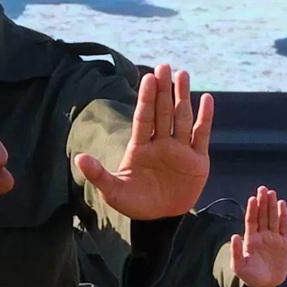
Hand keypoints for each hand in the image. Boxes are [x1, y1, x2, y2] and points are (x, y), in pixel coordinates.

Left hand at [75, 65, 213, 219]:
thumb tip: (79, 158)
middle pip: (163, 112)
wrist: (160, 220)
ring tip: (183, 74)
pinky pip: (201, 135)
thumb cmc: (135, 203)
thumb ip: (99, 174)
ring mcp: (180, 150)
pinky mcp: (198, 161)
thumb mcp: (114, 191)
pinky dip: (205, 118)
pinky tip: (207, 100)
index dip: (146, 99)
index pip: (144, 118)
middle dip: (163, 90)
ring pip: (182, 118)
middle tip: (164, 66)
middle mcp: (161, 143)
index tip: (147, 78)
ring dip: (182, 97)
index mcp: (140, 147)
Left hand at [231, 186, 286, 286]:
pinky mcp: (285, 241)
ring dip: (272, 205)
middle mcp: (262, 235)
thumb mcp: (239, 267)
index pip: (251, 220)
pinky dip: (283, 215)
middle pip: (262, 215)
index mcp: (251, 239)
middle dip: (262, 202)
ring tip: (271, 193)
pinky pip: (284, 226)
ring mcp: (274, 237)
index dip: (252, 209)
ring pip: (273, 218)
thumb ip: (236, 252)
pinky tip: (281, 204)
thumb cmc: (250, 276)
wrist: (266, 284)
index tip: (252, 198)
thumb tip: (234, 236)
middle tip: (262, 189)